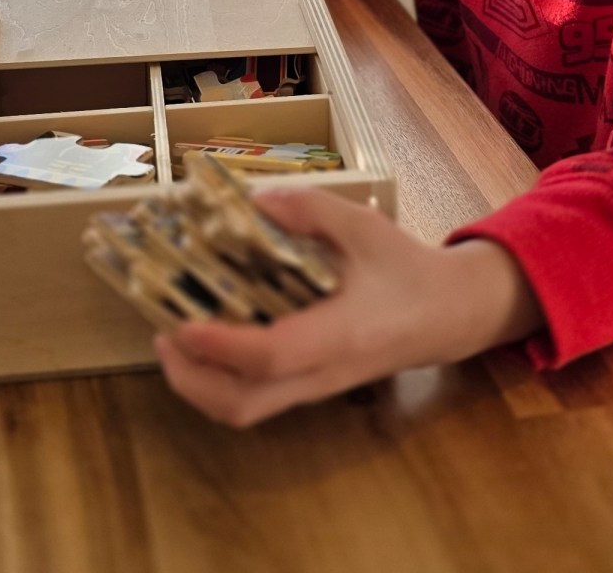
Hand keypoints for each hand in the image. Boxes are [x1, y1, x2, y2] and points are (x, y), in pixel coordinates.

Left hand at [152, 187, 543, 426]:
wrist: (449, 316)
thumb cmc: (406, 270)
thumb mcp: (365, 227)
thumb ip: (312, 210)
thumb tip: (253, 202)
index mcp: (340, 335)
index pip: (271, 356)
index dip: (221, 345)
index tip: (182, 323)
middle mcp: (322, 373)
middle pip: (244, 405)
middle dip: (192, 380)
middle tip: (163, 334)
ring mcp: (315, 387)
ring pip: (246, 410)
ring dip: (199, 384)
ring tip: (173, 339)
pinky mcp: (310, 387)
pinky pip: (255, 398)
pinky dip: (219, 380)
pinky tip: (205, 340)